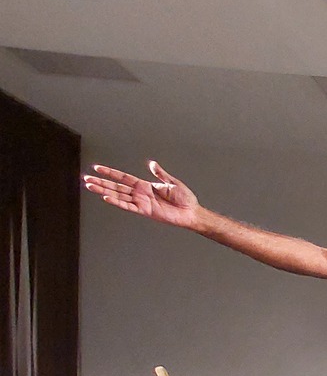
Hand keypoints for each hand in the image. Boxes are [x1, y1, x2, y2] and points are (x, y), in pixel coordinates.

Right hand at [83, 161, 202, 230]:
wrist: (191, 211)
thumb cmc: (184, 198)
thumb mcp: (172, 182)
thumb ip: (160, 174)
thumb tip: (152, 163)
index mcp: (145, 186)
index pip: (123, 177)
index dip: (110, 173)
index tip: (97, 168)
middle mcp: (140, 194)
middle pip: (116, 186)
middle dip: (101, 182)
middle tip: (85, 179)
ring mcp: (141, 202)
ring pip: (118, 195)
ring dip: (103, 191)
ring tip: (89, 186)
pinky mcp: (145, 211)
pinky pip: (128, 206)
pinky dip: (117, 202)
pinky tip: (106, 198)